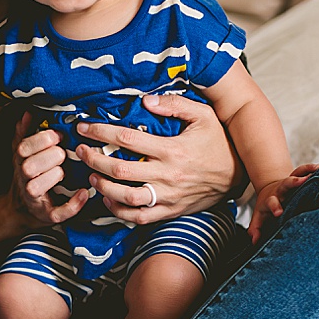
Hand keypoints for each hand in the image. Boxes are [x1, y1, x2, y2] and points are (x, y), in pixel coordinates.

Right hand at [12, 112, 88, 225]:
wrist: (23, 208)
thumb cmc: (29, 175)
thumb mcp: (24, 153)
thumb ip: (26, 132)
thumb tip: (29, 112)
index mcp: (20, 160)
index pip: (25, 147)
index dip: (44, 139)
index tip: (58, 136)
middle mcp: (24, 179)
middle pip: (30, 166)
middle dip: (51, 156)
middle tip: (62, 154)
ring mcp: (34, 198)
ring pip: (37, 187)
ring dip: (55, 175)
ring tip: (64, 172)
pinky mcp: (48, 215)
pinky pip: (59, 212)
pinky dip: (73, 204)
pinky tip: (84, 193)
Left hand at [75, 95, 239, 224]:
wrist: (238, 176)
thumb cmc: (218, 143)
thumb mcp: (203, 116)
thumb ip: (175, 105)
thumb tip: (146, 101)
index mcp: (172, 149)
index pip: (128, 139)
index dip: (101, 132)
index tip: (84, 127)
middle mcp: (168, 175)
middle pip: (120, 168)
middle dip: (94, 159)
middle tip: (80, 151)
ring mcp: (168, 196)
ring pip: (126, 196)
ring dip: (103, 186)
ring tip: (91, 175)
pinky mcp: (170, 211)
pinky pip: (139, 217)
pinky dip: (119, 211)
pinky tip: (109, 199)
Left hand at [248, 163, 318, 244]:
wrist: (269, 190)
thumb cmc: (266, 208)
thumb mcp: (259, 218)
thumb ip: (256, 229)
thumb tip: (255, 241)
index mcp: (271, 200)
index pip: (272, 202)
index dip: (275, 206)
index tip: (279, 212)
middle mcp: (281, 189)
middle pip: (286, 184)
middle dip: (293, 182)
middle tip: (302, 181)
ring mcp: (290, 182)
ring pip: (297, 174)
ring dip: (307, 171)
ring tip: (318, 169)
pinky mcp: (297, 177)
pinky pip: (304, 170)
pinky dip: (313, 168)